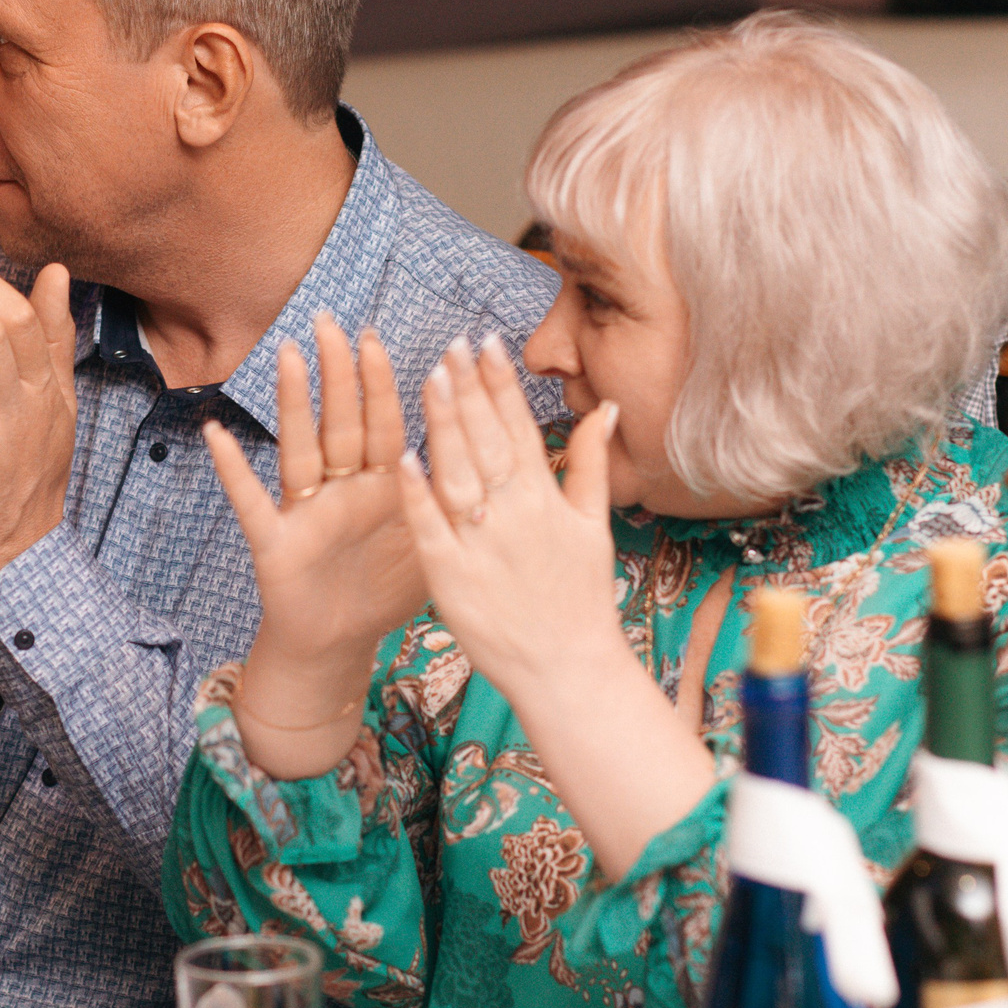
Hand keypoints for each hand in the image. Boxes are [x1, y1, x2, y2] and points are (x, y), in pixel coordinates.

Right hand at [204, 316, 419, 764]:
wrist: (340, 643)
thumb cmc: (386, 589)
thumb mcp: (432, 543)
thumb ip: (453, 500)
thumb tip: (503, 457)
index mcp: (383, 485)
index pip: (385, 423)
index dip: (382, 382)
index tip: (379, 334)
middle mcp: (343, 488)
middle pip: (341, 422)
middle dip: (338, 372)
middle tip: (332, 321)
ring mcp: (307, 510)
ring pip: (300, 447)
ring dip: (293, 402)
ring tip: (287, 354)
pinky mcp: (277, 541)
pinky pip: (252, 501)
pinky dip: (234, 470)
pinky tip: (217, 434)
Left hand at [395, 336, 633, 710]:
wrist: (566, 667)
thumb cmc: (578, 596)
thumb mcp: (593, 525)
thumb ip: (589, 463)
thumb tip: (603, 407)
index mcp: (545, 498)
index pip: (520, 427)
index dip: (502, 383)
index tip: (488, 340)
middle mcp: (514, 514)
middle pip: (487, 441)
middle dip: (469, 390)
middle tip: (452, 344)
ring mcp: (481, 544)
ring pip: (458, 473)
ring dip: (444, 425)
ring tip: (431, 378)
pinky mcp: (451, 576)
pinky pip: (430, 527)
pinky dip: (418, 493)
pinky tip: (404, 456)